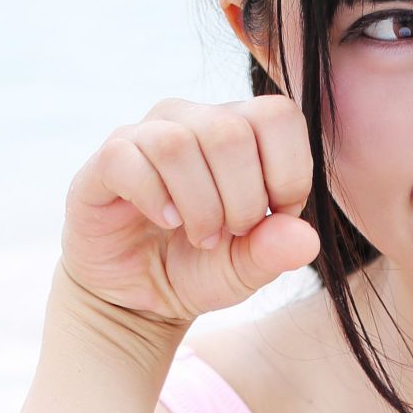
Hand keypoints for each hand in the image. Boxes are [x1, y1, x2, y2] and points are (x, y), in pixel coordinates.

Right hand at [57, 94, 319, 333]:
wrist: (138, 295)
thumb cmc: (198, 267)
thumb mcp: (246, 269)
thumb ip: (276, 252)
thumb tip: (306, 238)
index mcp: (239, 129)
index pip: (279, 116)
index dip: (287, 174)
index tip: (270, 218)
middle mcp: (193, 119)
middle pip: (230, 133)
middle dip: (240, 200)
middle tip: (228, 234)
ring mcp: (145, 134)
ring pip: (178, 143)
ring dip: (199, 205)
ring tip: (201, 236)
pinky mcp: (107, 160)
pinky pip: (128, 159)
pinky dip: (154, 198)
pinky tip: (165, 222)